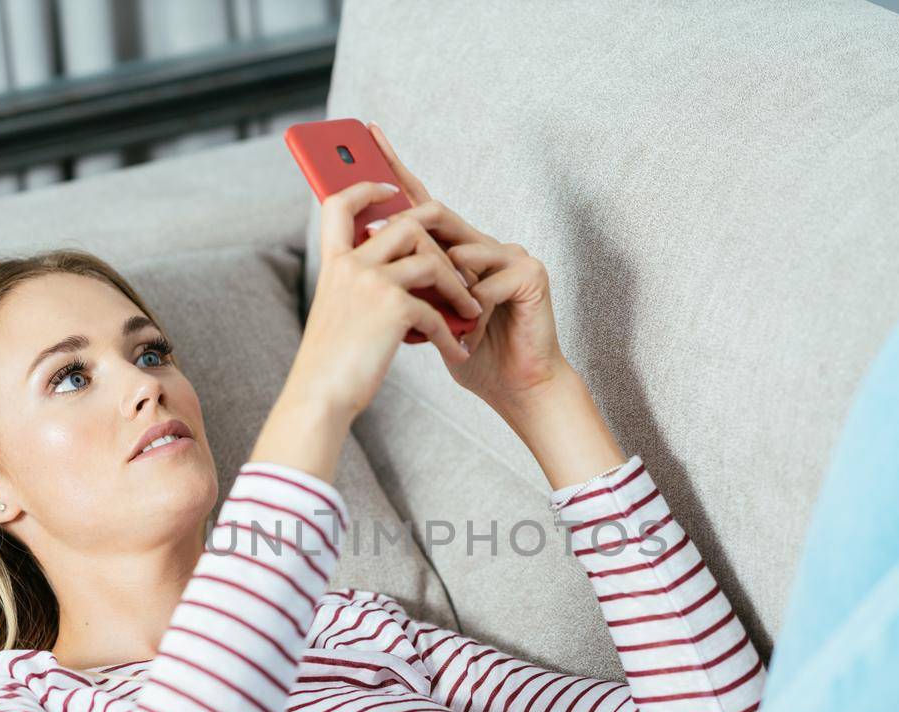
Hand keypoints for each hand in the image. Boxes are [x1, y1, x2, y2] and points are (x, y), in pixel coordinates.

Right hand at [291, 177, 477, 418]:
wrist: (319, 396)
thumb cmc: (329, 364)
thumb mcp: (336, 313)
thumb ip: (355, 287)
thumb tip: (393, 278)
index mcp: (334, 264)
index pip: (341, 205)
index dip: (366, 188)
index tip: (390, 186)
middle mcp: (350, 265)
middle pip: (406, 226)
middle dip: (441, 247)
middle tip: (461, 273)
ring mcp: (371, 282)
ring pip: (430, 261)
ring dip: (457, 288)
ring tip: (471, 312)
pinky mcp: (392, 306)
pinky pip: (436, 310)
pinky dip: (451, 334)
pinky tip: (458, 352)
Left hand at [368, 121, 574, 419]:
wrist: (519, 388)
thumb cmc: (474, 354)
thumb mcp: (428, 315)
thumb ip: (409, 283)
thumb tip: (369, 253)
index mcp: (459, 252)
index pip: (422, 204)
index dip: (396, 170)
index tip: (368, 135)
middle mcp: (485, 245)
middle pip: (438, 215)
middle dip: (408, 224)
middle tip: (383, 235)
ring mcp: (511, 255)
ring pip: (458, 251)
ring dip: (441, 289)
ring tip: (444, 321)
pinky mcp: (530, 274)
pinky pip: (485, 282)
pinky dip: (472, 310)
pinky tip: (473, 331)